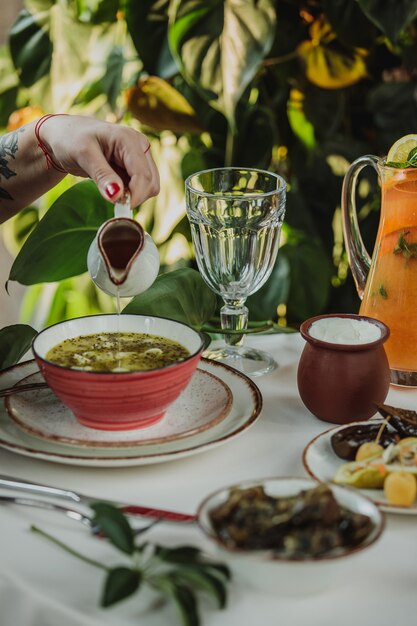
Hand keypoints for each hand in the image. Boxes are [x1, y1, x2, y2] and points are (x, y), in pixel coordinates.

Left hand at [40, 115, 159, 206]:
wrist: (65, 136)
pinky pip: (141, 187)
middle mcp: (140, 146)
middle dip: (134, 196)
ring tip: (108, 187)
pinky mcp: (136, 166)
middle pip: (150, 182)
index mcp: (129, 139)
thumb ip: (102, 175)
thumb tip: (117, 196)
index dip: (135, 196)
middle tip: (110, 197)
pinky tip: (112, 186)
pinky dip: (129, 193)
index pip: (143, 175)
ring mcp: (140, 156)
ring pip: (149, 187)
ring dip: (132, 195)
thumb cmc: (71, 139)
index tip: (119, 208)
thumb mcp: (83, 155)